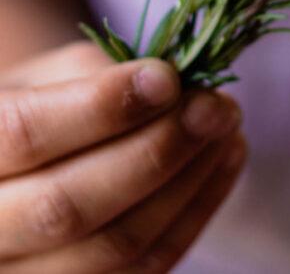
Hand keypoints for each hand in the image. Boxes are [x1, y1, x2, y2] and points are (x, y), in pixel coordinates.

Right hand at [0, 40, 246, 272]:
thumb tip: (174, 89)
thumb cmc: (40, 102)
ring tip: (227, 126)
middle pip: (66, 208)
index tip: (167, 77)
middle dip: (155, 151)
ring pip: (113, 248)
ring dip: (187, 182)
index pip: (24, 135)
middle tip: (214, 106)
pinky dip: (196, 210)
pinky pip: (146, 269)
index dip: (100, 107)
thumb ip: (98, 77)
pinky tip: (226, 158)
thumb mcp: (49, 74)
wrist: (24, 163)